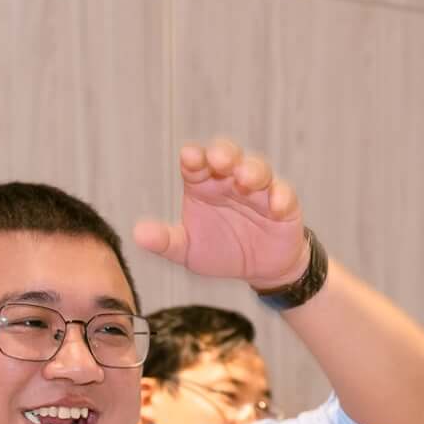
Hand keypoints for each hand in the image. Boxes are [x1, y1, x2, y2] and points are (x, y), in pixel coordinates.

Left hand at [132, 137, 310, 291]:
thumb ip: (166, 241)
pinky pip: (284, 194)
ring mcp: (259, 190)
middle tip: (218, 159)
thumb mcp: (188, 250)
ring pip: (258, 168)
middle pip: (228, 154)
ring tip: (245, 180)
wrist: (258, 270)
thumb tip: (138, 235)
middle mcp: (230, 181)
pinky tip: (274, 206)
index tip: (190, 159)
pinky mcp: (284, 204)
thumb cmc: (220, 250)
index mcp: (203, 184)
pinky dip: (280, 197)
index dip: (194, 158)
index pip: (196, 163)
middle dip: (224, 153)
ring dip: (252, 170)